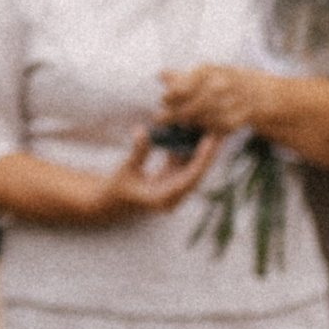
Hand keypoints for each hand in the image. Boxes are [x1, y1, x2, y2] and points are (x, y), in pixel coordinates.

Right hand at [82, 126, 224, 222]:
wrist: (112, 202)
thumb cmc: (116, 189)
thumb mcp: (125, 170)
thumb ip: (137, 153)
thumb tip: (142, 132)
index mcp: (165, 198)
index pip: (190, 178)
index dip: (202, 159)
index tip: (210, 141)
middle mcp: (175, 195)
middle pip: (197, 171)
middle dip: (207, 151)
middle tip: (216, 129)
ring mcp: (174, 187)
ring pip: (192, 166)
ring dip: (198, 147)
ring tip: (207, 126)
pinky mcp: (171, 180)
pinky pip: (183, 162)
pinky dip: (186, 148)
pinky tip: (190, 130)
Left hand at [157, 64, 281, 134]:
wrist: (261, 92)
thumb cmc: (225, 81)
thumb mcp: (206, 73)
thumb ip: (182, 77)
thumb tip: (159, 74)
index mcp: (212, 70)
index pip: (188, 82)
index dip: (173, 93)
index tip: (162, 100)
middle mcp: (223, 83)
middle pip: (195, 101)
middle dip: (177, 111)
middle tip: (160, 118)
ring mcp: (234, 101)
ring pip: (206, 115)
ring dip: (189, 121)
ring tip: (178, 123)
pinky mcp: (241, 117)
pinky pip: (219, 126)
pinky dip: (207, 127)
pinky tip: (197, 128)